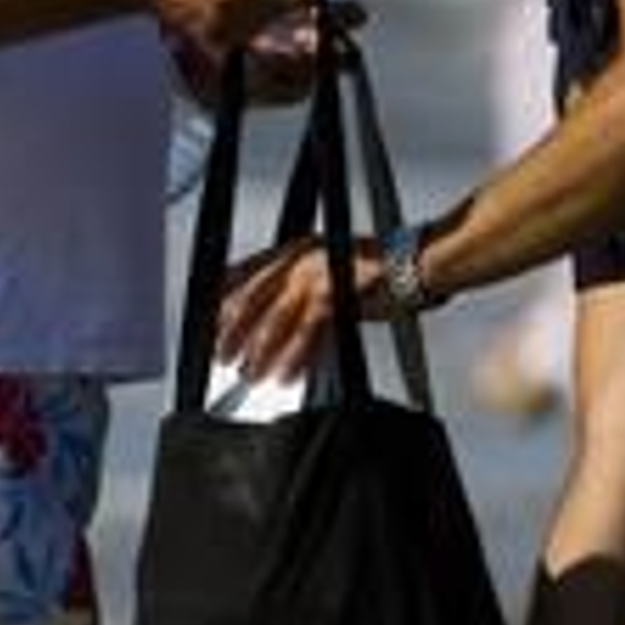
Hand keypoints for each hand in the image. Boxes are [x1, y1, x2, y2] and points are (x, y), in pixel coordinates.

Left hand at [218, 236, 387, 380]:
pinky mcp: (334, 296)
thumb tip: (274, 320)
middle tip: (222, 355)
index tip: (210, 323)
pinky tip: (286, 374)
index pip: (245, 272)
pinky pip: (305, 334)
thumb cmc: (379, 271)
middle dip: (233, 331)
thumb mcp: (328, 272)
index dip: (223, 299)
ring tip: (251, 372)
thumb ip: (298, 291)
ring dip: (260, 352)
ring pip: (274, 320)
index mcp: (295, 250)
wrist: (415, 265)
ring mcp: (316, 276)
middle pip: (252, 298)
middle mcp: (300, 259)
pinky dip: (294, 358)